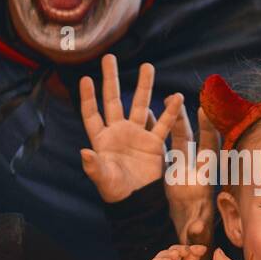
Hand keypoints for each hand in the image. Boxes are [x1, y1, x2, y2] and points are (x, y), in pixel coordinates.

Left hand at [79, 53, 182, 202]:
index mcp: (101, 140)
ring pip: (139, 105)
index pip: (92, 114)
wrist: (138, 202)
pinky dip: (170, 112)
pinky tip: (177, 97)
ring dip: (143, 86)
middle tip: (108, 57)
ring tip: (148, 66)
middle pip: (113, 100)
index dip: (88, 97)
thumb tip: (83, 152)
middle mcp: (118, 132)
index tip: (85, 78)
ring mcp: (136, 135)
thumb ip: (93, 166)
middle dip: (110, 78)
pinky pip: (162, 124)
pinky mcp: (153, 143)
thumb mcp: (103, 179)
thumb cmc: (116, 192)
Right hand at [164, 104, 220, 244]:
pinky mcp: (169, 176)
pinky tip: (146, 117)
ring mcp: (180, 172)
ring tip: (162, 100)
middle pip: (190, 141)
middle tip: (177, 97)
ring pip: (176, 142)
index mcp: (203, 183)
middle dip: (185, 120)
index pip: (209, 151)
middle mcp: (193, 172)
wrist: (187, 242)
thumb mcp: (197, 236)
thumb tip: (197, 228)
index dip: (208, 131)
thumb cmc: (197, 240)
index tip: (205, 109)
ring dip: (171, 122)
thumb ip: (197, 231)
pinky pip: (163, 151)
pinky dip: (157, 135)